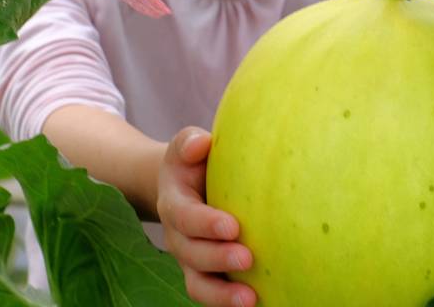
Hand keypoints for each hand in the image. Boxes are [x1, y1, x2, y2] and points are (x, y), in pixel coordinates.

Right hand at [158, 127, 257, 306]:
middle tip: (248, 259)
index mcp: (174, 203)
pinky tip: (259, 303)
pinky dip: (228, 303)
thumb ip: (189, 143)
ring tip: (250, 299)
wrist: (181, 186)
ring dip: (222, 295)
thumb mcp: (186, 146)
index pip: (185, 216)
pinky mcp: (205, 273)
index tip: (233, 226)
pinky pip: (211, 294)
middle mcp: (178, 236)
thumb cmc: (194, 162)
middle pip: (191, 255)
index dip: (206, 224)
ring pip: (198, 284)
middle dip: (218, 259)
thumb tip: (201, 144)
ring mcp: (190, 259)